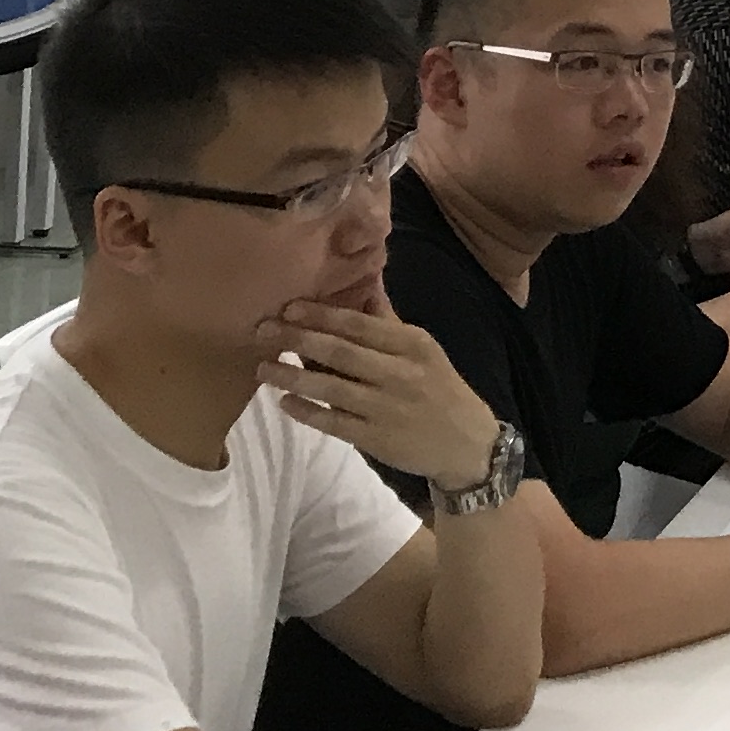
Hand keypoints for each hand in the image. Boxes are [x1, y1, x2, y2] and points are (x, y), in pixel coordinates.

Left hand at [260, 301, 502, 487]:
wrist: (466, 443)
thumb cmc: (440, 388)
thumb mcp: (424, 350)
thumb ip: (389, 323)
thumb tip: (364, 286)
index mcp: (412, 344)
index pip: (361, 325)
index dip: (323, 315)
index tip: (290, 306)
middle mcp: (399, 373)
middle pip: (341, 352)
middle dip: (298, 339)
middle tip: (263, 330)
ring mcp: (385, 407)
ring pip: (331, 388)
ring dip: (293, 376)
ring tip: (263, 367)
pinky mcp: (374, 438)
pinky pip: (332, 422)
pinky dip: (306, 411)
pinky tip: (284, 402)